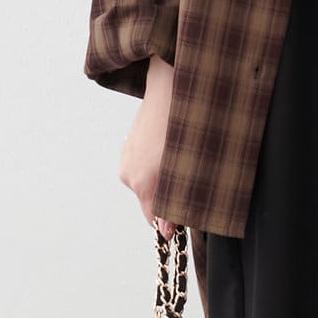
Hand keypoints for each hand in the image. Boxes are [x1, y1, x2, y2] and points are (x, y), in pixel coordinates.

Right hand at [117, 56, 178, 239]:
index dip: (171, 222)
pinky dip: (157, 165)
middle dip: (169, 198)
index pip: (153, 218)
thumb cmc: (186, 125)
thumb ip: (175, 202)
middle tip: (191, 181)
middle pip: (150, 201)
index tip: (187, 219)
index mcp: (142, 182)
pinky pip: (143, 166)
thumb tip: (166, 232)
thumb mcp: (187, 168)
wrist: (171, 86)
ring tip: (183, 160)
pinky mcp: (128, 146)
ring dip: (164, 180)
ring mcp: (126, 158)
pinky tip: (171, 149)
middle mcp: (128, 173)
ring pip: (147, 183)